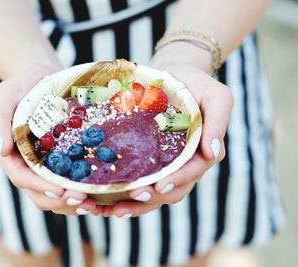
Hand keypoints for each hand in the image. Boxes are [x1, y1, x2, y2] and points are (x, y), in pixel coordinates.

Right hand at [0, 66, 96, 215]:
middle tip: (82, 200)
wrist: (42, 79)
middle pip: (40, 194)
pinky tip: (98, 196)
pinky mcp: (63, 162)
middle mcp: (27, 165)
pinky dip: (81, 194)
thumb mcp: (3, 96)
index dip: (39, 187)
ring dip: (72, 204)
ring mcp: (46, 166)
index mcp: (10, 155)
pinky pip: (70, 184)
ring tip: (92, 204)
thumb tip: (2, 150)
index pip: (22, 177)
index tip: (59, 191)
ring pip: (55, 195)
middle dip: (60, 201)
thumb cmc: (20, 87)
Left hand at [104, 62, 233, 217]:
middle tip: (132, 198)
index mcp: (201, 153)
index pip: (191, 172)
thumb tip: (213, 152)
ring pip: (152, 193)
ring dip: (134, 205)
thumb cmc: (197, 85)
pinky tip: (104, 201)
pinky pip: (137, 182)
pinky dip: (122, 195)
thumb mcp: (217, 96)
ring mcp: (164, 165)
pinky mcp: (146, 162)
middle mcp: (183, 165)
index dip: (176, 181)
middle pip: (170, 191)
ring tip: (112, 210)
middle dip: (151, 198)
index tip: (159, 186)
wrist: (174, 75)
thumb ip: (219, 121)